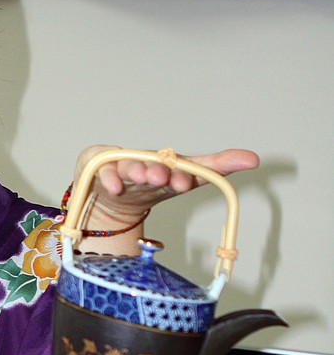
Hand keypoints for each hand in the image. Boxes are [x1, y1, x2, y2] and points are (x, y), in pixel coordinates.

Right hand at [73, 145, 259, 227]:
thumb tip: (256, 158)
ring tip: (140, 176)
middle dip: (157, 171)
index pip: (178, 167)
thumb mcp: (185, 178)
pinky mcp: (99, 167)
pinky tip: (115, 187)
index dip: (182, 173)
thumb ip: (217, 168)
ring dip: (135, 171)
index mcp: (166, 165)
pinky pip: (102, 173)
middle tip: (161, 176)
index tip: (185, 183)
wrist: (114, 195)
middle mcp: (144, 162)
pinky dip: (109, 179)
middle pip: (152, 165)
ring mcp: (120, 165)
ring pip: (128, 166)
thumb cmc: (153, 183)